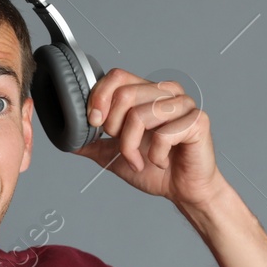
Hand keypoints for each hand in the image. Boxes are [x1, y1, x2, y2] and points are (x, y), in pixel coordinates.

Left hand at [73, 68, 229, 208]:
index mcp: (148, 91)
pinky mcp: (198, 121)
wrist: (183, 190)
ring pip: (140, 114)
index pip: (117, 76)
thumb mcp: (115, 155)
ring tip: (139, 161)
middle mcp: (167, 92)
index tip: (94, 123)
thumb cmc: (156, 170)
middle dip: (114, 128)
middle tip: (123, 148)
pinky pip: (163, 134)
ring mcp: (184, 104)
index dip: (99, 97)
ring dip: (131, 147)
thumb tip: (68, 138)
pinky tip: (160, 162)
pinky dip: (155, 156)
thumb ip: (93, 143)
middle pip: (125, 94)